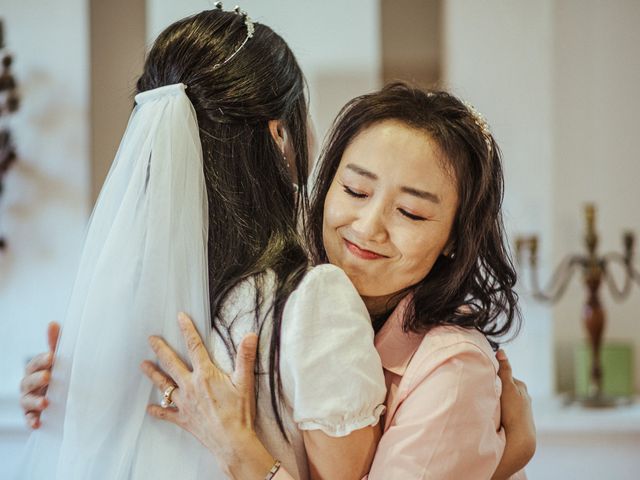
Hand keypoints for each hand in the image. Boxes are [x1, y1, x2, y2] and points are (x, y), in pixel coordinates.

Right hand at [20, 322, 59, 428]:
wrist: (60, 397)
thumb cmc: (58, 373)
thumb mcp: (58, 359)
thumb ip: (55, 343)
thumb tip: (52, 323)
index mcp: (35, 369)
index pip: (35, 363)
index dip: (42, 360)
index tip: (52, 357)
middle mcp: (29, 385)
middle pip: (28, 382)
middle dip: (37, 379)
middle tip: (49, 376)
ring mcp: (29, 401)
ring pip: (27, 401)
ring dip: (34, 402)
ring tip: (45, 402)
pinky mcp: (33, 416)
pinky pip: (29, 419)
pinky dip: (32, 421)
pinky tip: (37, 423)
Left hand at [142, 313, 274, 477]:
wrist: (231, 441)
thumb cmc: (239, 412)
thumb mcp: (245, 381)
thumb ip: (245, 357)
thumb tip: (250, 335)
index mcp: (205, 374)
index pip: (194, 346)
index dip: (187, 330)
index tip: (179, 317)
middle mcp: (190, 386)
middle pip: (172, 363)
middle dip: (160, 349)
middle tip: (151, 339)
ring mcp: (184, 403)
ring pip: (164, 385)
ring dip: (153, 374)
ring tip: (143, 365)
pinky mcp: (183, 418)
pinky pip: (166, 413)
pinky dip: (157, 410)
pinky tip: (149, 408)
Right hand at [492, 349, 535, 478]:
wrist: (520, 438)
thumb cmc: (513, 412)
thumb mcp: (507, 387)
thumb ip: (504, 370)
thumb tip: (501, 351)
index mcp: (521, 386)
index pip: (504, 375)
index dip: (493, 376)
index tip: (484, 378)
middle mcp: (524, 395)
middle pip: (506, 386)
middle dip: (497, 387)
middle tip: (486, 392)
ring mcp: (523, 407)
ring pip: (507, 398)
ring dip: (499, 399)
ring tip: (490, 404)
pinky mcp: (520, 419)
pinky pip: (508, 409)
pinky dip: (502, 409)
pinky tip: (497, 415)